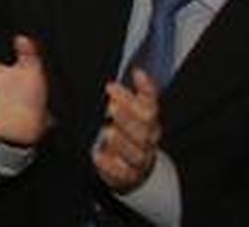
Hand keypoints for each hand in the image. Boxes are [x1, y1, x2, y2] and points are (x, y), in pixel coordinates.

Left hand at [94, 71, 161, 192]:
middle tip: (110, 105)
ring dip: (122, 141)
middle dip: (128, 115)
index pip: (150, 104)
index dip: (145, 90)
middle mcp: (147, 139)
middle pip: (144, 128)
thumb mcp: (130, 111)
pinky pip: (121, 172)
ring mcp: (139, 159)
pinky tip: (98, 156)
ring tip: (107, 131)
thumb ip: (130, 92)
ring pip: (136, 152)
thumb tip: (135, 71)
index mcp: (149, 120)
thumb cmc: (127, 131)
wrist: (130, 168)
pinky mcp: (127, 176)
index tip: (131, 75)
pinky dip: (110, 165)